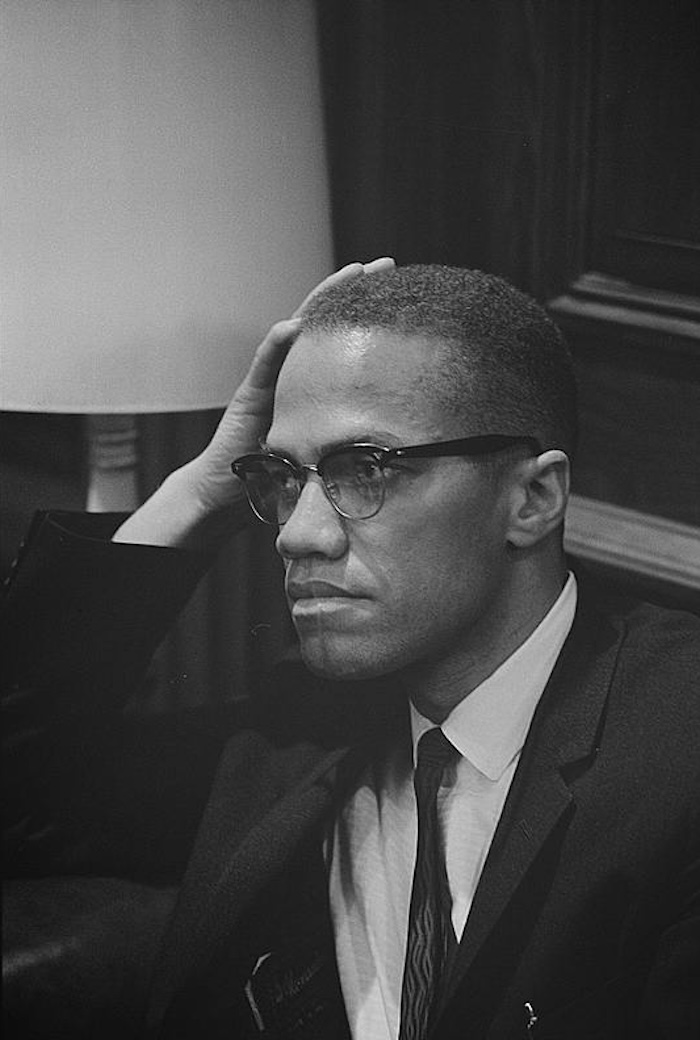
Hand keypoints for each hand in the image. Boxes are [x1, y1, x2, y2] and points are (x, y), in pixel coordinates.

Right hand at [114, 258, 394, 547]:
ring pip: (295, 328)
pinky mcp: (248, 394)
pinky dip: (277, 342)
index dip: (366, 311)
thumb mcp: (324, 444)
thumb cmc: (277, 470)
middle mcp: (289, 370)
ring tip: (349, 276)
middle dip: (352, 289)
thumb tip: (395, 435)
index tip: (397, 289)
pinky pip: (263, 363)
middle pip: (322, 319)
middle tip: (385, 265)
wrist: (228, 489)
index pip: (340, 335)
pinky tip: (294, 324)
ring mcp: (267, 377)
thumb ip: (347, 430)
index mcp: (309, 378)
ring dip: (320, 301)